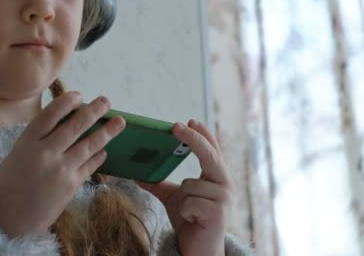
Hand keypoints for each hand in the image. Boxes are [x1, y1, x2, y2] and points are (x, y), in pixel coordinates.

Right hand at [0, 92, 125, 237]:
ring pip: (88, 145)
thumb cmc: (10, 184)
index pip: (50, 114)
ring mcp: (60, 169)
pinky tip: (105, 150)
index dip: (67, 102)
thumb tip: (63, 123)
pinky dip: (98, 156)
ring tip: (119, 122)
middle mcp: (45, 152)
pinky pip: (90, 166)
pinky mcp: (71, 185)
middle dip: (93, 111)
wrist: (8, 218)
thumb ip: (38, 139)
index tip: (79, 95)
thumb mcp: (18, 154)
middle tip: (106, 101)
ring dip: (106, 132)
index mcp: (27, 141)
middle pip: (74, 126)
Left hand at [135, 120, 230, 255]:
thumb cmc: (191, 221)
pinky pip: (188, 202)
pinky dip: (185, 211)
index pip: (212, 150)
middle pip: (209, 155)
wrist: (198, 249)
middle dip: (193, 139)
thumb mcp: (174, 198)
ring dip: (182, 200)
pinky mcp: (218, 213)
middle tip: (176, 125)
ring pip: (189, 184)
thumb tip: (138, 172)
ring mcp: (224, 199)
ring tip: (190, 213)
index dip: (202, 134)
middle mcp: (226, 185)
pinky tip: (193, 220)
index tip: (189, 120)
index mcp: (217, 178)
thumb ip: (160, 184)